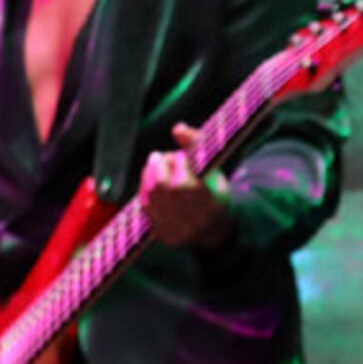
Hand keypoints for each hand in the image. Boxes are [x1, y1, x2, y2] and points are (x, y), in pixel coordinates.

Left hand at [139, 124, 236, 247]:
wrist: (217, 230)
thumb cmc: (215, 192)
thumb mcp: (213, 169)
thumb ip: (197, 145)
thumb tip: (178, 127)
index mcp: (212, 204)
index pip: (185, 178)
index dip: (178, 162)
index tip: (178, 155)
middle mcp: (195, 221)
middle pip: (165, 187)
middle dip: (159, 167)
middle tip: (159, 157)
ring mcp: (179, 230)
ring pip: (153, 197)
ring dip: (148, 176)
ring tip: (153, 165)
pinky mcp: (166, 236)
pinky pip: (147, 210)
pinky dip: (145, 192)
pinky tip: (150, 183)